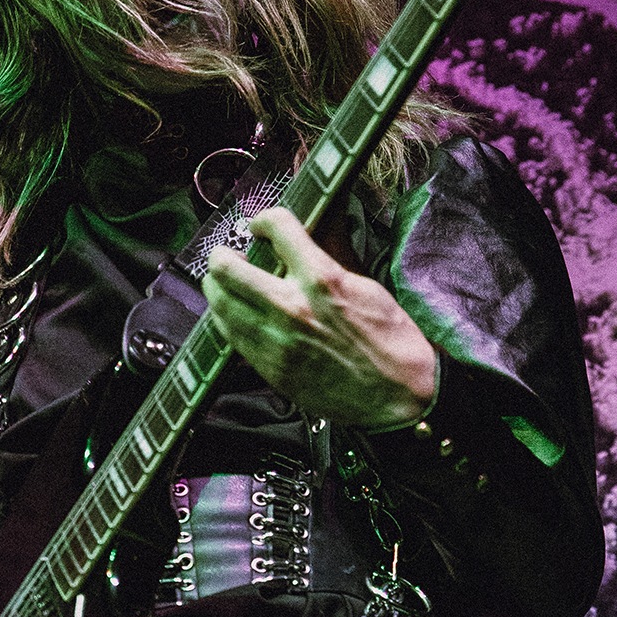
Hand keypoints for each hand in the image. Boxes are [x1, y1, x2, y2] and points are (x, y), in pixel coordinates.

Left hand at [202, 208, 437, 428]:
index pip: (277, 228)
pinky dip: (228, 318)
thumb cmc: (391, 341)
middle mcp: (291, 307)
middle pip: (226, 268)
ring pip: (218, 302)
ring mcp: (275, 340)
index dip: (265, 219)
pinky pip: (230, 334)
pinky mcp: (269, 367)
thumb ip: (327, 259)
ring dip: (219, 287)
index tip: (262, 225)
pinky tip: (239, 314)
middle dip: (224, 255)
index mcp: (322, 278)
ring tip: (228, 284)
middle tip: (230, 256)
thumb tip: (304, 238)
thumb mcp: (366, 286)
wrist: (397, 396)